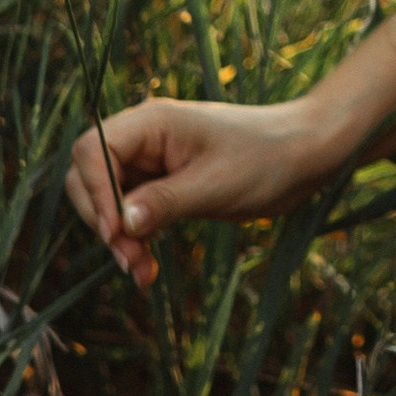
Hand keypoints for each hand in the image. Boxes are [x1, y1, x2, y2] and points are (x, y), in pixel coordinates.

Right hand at [64, 96, 329, 282]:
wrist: (306, 155)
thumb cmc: (266, 157)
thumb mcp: (215, 184)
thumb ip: (165, 202)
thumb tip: (121, 223)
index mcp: (151, 123)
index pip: (91, 150)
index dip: (95, 193)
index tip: (116, 233)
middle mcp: (145, 138)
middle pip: (89, 176)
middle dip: (102, 221)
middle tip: (130, 261)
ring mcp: (153, 161)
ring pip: (109, 200)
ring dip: (118, 237)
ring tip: (142, 272)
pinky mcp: (165, 184)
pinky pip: (132, 212)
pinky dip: (135, 239)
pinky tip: (149, 266)